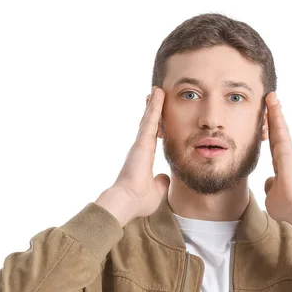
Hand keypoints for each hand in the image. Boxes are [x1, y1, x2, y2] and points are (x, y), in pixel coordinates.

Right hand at [97, 86, 169, 221]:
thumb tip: (164, 177)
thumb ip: (160, 182)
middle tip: (156, 96)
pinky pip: (150, 120)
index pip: (152, 137)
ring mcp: (140, 144)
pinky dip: (155, 107)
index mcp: (144, 158)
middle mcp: (140, 148)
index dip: (156, 126)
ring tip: (158, 90)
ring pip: (149, 119)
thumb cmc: (139, 200)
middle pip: (148, 124)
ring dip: (154, 104)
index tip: (159, 117)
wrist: (127, 201)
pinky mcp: (141, 142)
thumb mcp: (156, 190)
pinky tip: (159, 94)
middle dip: (152, 110)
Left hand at [263, 92, 291, 237]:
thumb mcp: (273, 196)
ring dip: (275, 112)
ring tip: (270, 96)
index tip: (266, 123)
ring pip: (279, 128)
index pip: (273, 146)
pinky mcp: (288, 151)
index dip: (270, 134)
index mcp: (282, 167)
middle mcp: (286, 158)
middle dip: (273, 117)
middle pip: (276, 133)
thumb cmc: (287, 207)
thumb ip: (271, 187)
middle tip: (270, 100)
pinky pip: (280, 130)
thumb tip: (270, 182)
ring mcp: (288, 153)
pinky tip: (272, 103)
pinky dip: (276, 116)